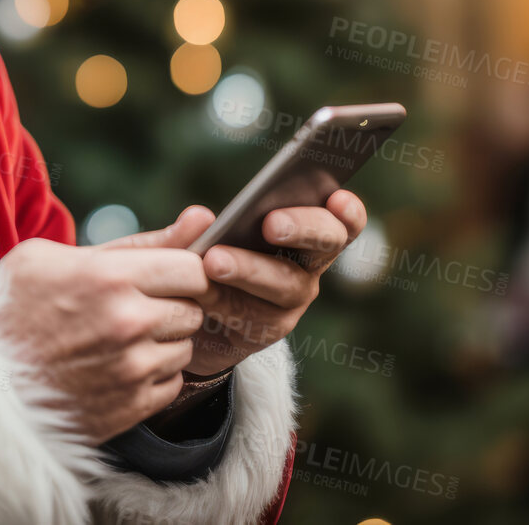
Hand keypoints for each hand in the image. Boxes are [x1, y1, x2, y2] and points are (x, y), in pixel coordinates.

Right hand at [0, 237, 209, 442]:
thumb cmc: (10, 306)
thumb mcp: (59, 256)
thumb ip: (141, 241)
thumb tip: (204, 218)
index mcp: (110, 277)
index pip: (193, 268)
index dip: (181, 270)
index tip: (164, 275)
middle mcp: (127, 323)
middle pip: (193, 308)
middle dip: (170, 305)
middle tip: (133, 307)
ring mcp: (129, 369)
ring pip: (185, 348)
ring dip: (162, 342)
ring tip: (118, 339)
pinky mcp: (129, 408)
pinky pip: (172, 384)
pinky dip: (152, 376)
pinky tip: (116, 367)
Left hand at [114, 191, 367, 376]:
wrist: (181, 322)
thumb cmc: (189, 266)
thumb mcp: (181, 244)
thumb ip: (187, 232)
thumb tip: (199, 217)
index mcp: (301, 228)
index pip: (339, 220)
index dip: (347, 210)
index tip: (337, 197)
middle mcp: (306, 264)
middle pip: (325, 245)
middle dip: (303, 229)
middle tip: (271, 223)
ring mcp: (289, 300)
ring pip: (286, 283)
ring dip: (252, 269)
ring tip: (215, 260)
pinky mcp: (266, 331)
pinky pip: (252, 314)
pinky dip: (226, 299)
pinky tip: (201, 292)